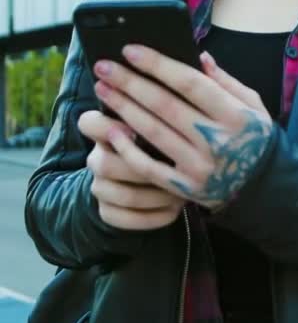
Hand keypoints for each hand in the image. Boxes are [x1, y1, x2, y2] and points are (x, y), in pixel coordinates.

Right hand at [78, 111, 184, 230]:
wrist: (138, 182)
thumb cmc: (157, 144)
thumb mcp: (155, 125)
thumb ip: (159, 114)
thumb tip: (178, 101)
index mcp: (104, 132)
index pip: (88, 123)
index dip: (106, 127)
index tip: (134, 131)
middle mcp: (96, 159)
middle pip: (106, 165)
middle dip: (145, 170)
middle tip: (177, 172)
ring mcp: (100, 187)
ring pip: (124, 195)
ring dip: (157, 196)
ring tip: (183, 193)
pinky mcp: (107, 212)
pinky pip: (127, 220)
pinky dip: (155, 216)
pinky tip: (175, 211)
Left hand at [87, 47, 273, 212]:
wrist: (264, 187)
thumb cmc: (255, 138)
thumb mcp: (252, 105)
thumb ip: (225, 81)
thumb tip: (198, 55)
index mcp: (235, 115)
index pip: (191, 83)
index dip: (158, 65)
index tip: (130, 50)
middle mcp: (217, 141)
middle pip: (165, 106)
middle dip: (130, 83)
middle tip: (104, 67)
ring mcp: (200, 167)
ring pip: (154, 132)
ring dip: (124, 108)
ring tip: (103, 89)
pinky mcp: (186, 188)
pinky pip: (150, 168)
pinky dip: (128, 149)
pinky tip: (112, 131)